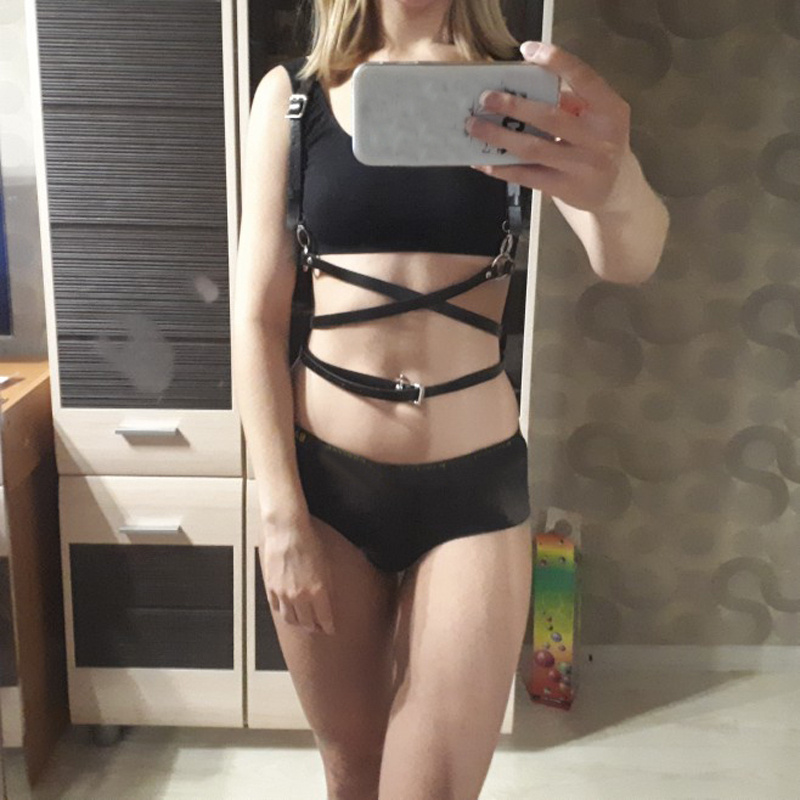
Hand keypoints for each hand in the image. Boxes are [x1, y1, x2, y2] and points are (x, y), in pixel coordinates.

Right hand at [259, 515, 336, 635]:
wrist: (287, 531)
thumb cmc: (309, 543)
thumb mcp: (326, 565)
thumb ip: (327, 587)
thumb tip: (328, 602)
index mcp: (317, 591)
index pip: (324, 619)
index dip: (328, 627)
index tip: (330, 629)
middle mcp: (300, 596)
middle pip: (307, 623)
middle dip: (314, 627)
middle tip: (318, 627)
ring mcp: (283, 594)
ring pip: (290, 619)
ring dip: (298, 623)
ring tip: (303, 622)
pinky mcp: (271, 588)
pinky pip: (277, 607)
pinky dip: (284, 611)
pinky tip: (288, 609)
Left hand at [466, 41, 633, 213]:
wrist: (614, 189)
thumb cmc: (597, 144)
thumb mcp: (597, 118)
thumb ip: (570, 101)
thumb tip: (521, 87)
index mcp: (610, 110)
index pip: (584, 77)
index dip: (556, 61)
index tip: (528, 51)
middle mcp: (599, 138)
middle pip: (550, 117)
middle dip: (514, 106)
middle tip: (486, 98)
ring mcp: (582, 166)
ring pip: (533, 149)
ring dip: (499, 136)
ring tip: (475, 127)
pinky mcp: (565, 188)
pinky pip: (527, 176)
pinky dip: (502, 168)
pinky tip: (483, 162)